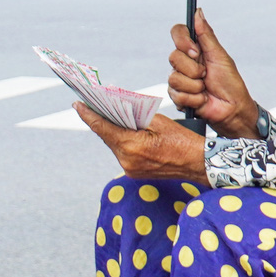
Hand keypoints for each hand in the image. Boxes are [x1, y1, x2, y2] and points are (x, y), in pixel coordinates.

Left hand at [77, 107, 209, 182]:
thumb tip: (119, 106)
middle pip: (106, 136)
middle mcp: (126, 160)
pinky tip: (121, 130)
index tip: (77, 104)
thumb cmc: (182, 140)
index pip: (102, 127)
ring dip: (110, 131)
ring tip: (106, 114)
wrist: (198, 163)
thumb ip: (136, 114)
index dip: (88, 115)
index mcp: (131, 145)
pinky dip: (120, 140)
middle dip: (99, 120)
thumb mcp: (159, 120)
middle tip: (89, 104)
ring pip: (113, 144)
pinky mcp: (134, 172)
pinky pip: (121, 152)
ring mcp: (129, 168)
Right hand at [168, 10, 260, 138]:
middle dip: (194, 69)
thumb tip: (198, 12)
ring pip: (174, 78)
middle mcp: (184, 62)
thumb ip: (206, 35)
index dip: (183, 41)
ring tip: (205, 89)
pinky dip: (194, 98)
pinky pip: (177, 94)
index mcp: (194, 49)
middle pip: (173, 57)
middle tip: (206, 75)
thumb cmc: (230, 82)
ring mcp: (180, 79)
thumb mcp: (220, 56)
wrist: (232, 109)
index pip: (178, 33)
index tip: (195, 51)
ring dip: (195, 86)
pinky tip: (202, 99)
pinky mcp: (178, 96)